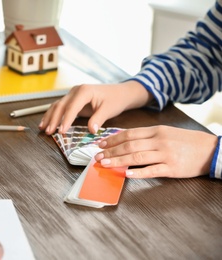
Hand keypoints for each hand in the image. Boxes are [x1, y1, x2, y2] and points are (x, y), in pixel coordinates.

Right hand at [39, 80, 151, 134]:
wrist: (120, 92)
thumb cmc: (115, 99)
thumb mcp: (109, 109)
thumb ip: (98, 119)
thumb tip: (91, 130)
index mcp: (84, 91)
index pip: (72, 107)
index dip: (65, 120)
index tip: (61, 131)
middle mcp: (76, 91)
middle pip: (60, 106)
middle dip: (53, 119)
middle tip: (48, 132)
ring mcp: (72, 94)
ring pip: (57, 105)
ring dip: (49, 117)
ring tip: (43, 129)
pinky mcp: (72, 99)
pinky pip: (60, 107)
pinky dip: (53, 115)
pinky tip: (47, 123)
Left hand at [94, 125, 217, 177]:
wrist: (210, 149)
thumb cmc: (186, 141)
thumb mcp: (166, 133)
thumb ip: (147, 136)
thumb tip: (125, 141)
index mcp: (156, 131)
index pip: (129, 134)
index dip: (112, 139)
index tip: (100, 144)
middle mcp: (159, 141)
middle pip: (129, 145)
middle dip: (111, 151)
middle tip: (97, 156)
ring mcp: (165, 154)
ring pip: (136, 157)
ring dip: (118, 161)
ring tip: (105, 164)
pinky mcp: (172, 168)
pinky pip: (152, 170)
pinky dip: (137, 172)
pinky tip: (125, 174)